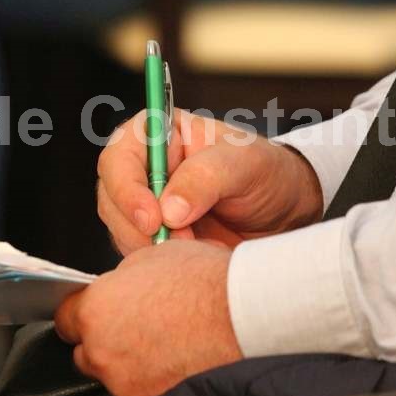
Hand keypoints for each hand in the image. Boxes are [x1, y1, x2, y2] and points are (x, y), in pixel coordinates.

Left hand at [54, 240, 240, 395]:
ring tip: (158, 340)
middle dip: (102, 337)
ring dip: (125, 359)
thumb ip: (120, 281)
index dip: (80, 310)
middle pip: (85, 349)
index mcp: (95, 310)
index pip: (64, 316)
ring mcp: (125, 381)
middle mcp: (102, 350)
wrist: (241, 313)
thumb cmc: (201, 281)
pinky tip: (170, 357)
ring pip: (111, 372)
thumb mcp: (149, 258)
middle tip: (132, 323)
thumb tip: (116, 288)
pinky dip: (148, 376)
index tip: (93, 309)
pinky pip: (136, 387)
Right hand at [97, 109, 321, 253]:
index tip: (153, 219)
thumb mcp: (246, 164)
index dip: (127, 189)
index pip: (120, 157)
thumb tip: (168, 209)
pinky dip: (158, 261)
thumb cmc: (267, 173)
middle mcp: (144, 166)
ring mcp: (144, 202)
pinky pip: (136, 251)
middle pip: (111, 195)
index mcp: (159, 133)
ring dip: (149, 245)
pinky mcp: (151, 234)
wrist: (285, 214)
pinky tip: (191, 258)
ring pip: (119, 228)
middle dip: (138, 225)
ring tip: (196, 247)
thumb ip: (206, 177)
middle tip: (179, 241)